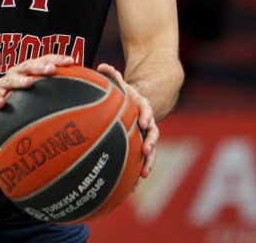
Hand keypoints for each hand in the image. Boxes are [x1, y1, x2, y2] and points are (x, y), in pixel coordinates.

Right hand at [0, 55, 75, 123]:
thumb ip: (55, 89)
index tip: (72, 61)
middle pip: (29, 66)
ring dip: (20, 80)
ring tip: (29, 83)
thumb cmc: (21, 96)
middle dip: (40, 66)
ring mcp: (3, 84)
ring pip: (11, 79)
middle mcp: (17, 72)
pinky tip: (2, 104)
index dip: (58, 59)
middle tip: (52, 69)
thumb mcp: (37, 90)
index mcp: (30, 69)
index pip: (45, 60)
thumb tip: (83, 94)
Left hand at [96, 63, 157, 179]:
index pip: (147, 111)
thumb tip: (102, 66)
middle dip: (151, 143)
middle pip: (152, 134)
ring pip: (149, 151)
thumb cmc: (123, 96)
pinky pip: (139, 161)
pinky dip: (136, 173)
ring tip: (144, 174)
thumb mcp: (119, 85)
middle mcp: (147, 123)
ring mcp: (144, 137)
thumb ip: (112, 76)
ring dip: (147, 162)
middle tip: (147, 151)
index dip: (146, 116)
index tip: (143, 122)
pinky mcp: (139, 148)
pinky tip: (131, 188)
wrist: (135, 105)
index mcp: (142, 107)